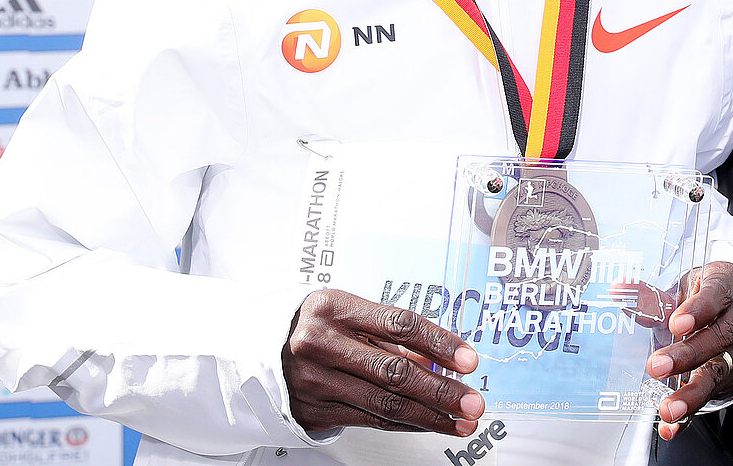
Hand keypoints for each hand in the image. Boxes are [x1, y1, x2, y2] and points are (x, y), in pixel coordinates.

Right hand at [283, 288, 485, 436]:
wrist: (260, 348)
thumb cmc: (317, 324)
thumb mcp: (350, 313)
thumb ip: (392, 335)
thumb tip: (440, 360)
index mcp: (335, 308)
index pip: (400, 325)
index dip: (439, 344)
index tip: (469, 360)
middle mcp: (321, 344)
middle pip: (395, 371)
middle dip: (441, 391)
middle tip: (472, 403)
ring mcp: (315, 380)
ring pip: (385, 402)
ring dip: (429, 416)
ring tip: (460, 422)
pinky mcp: (312, 409)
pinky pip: (369, 419)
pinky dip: (404, 423)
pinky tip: (428, 424)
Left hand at [644, 261, 732, 440]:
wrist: (726, 308)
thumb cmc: (701, 294)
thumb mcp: (679, 289)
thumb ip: (651, 296)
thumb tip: (619, 289)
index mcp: (728, 281)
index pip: (718, 292)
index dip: (699, 309)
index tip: (676, 323)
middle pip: (722, 335)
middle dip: (689, 355)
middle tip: (658, 367)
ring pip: (722, 369)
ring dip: (693, 392)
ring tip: (669, 407)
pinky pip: (716, 392)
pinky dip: (692, 411)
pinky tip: (674, 423)